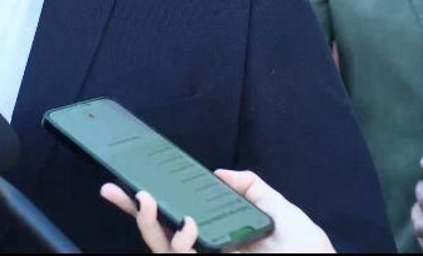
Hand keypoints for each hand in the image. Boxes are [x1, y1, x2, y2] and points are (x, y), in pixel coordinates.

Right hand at [100, 170, 331, 253]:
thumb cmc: (309, 253)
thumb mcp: (283, 211)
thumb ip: (253, 189)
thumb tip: (220, 174)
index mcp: (220, 235)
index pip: (178, 217)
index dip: (153, 202)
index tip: (132, 181)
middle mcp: (209, 251)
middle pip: (160, 232)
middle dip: (133, 211)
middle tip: (114, 189)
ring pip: (163, 248)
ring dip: (150, 224)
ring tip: (147, 200)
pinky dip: (180, 242)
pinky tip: (188, 226)